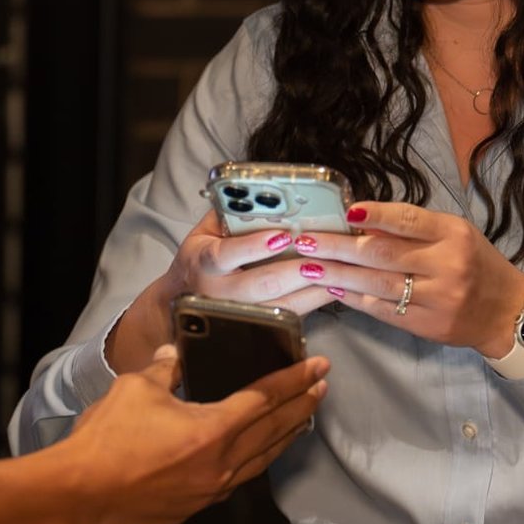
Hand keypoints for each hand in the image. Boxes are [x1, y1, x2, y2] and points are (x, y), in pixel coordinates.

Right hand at [53, 344, 327, 523]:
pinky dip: (254, 460)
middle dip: (301, 406)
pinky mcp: (193, 506)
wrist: (77, 493)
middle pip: (274, 431)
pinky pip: (237, 479)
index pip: (265, 398)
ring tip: (300, 418)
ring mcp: (209, 489)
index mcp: (212, 429)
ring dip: (283, 436)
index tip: (319, 367)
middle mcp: (221, 463)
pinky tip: (254, 454)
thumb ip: (166, 368)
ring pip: (260, 459)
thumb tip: (176, 353)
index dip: (295, 379)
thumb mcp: (137, 387)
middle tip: (321, 387)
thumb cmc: (106, 439)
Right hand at [108, 211, 349, 371]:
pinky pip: (290, 317)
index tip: (282, 236)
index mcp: (204, 261)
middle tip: (326, 256)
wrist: (184, 298)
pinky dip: (315, 302)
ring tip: (340, 271)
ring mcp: (238, 315)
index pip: (228, 254)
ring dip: (314, 289)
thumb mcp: (207, 230)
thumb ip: (232, 213)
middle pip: (262, 285)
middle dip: (297, 270)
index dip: (255, 246)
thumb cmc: (203, 254)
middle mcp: (219, 293)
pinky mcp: (256, 327)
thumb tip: (269, 195)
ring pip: (281, 307)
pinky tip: (335, 287)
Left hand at [299, 202, 523, 357]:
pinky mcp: (426, 325)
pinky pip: (383, 311)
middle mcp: (446, 265)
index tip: (344, 212)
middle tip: (305, 241)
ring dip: (338, 275)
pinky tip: (333, 290)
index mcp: (454, 234)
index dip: (375, 216)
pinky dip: (355, 299)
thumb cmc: (476, 263)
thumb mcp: (455, 234)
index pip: (408, 220)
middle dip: (339, 247)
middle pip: (383, 254)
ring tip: (309, 266)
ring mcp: (436, 299)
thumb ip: (414, 230)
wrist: (506, 311)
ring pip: (378, 285)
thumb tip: (362, 221)